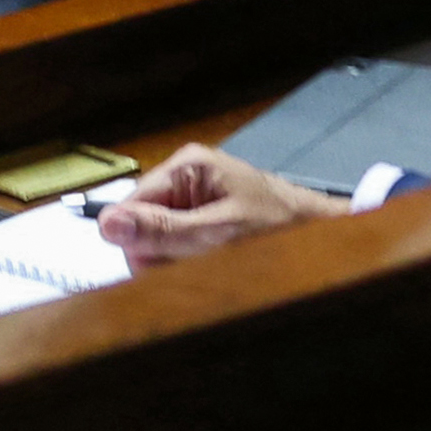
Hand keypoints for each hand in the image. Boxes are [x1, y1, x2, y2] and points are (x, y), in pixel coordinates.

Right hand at [97, 145, 343, 271]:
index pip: (132, 204)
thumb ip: (164, 231)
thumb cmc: (280, 228)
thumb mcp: (219, 234)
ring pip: (159, 240)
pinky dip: (193, 263)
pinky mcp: (205, 219)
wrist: (324, 235)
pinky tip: (217, 264)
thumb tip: (106, 223)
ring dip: (180, 261)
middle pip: (144, 224)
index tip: (162, 265)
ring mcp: (195, 199)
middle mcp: (186, 177)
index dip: (139, 240)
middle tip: (201, 263)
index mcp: (186, 166)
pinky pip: (179, 246)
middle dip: (164, 253)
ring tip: (216, 263)